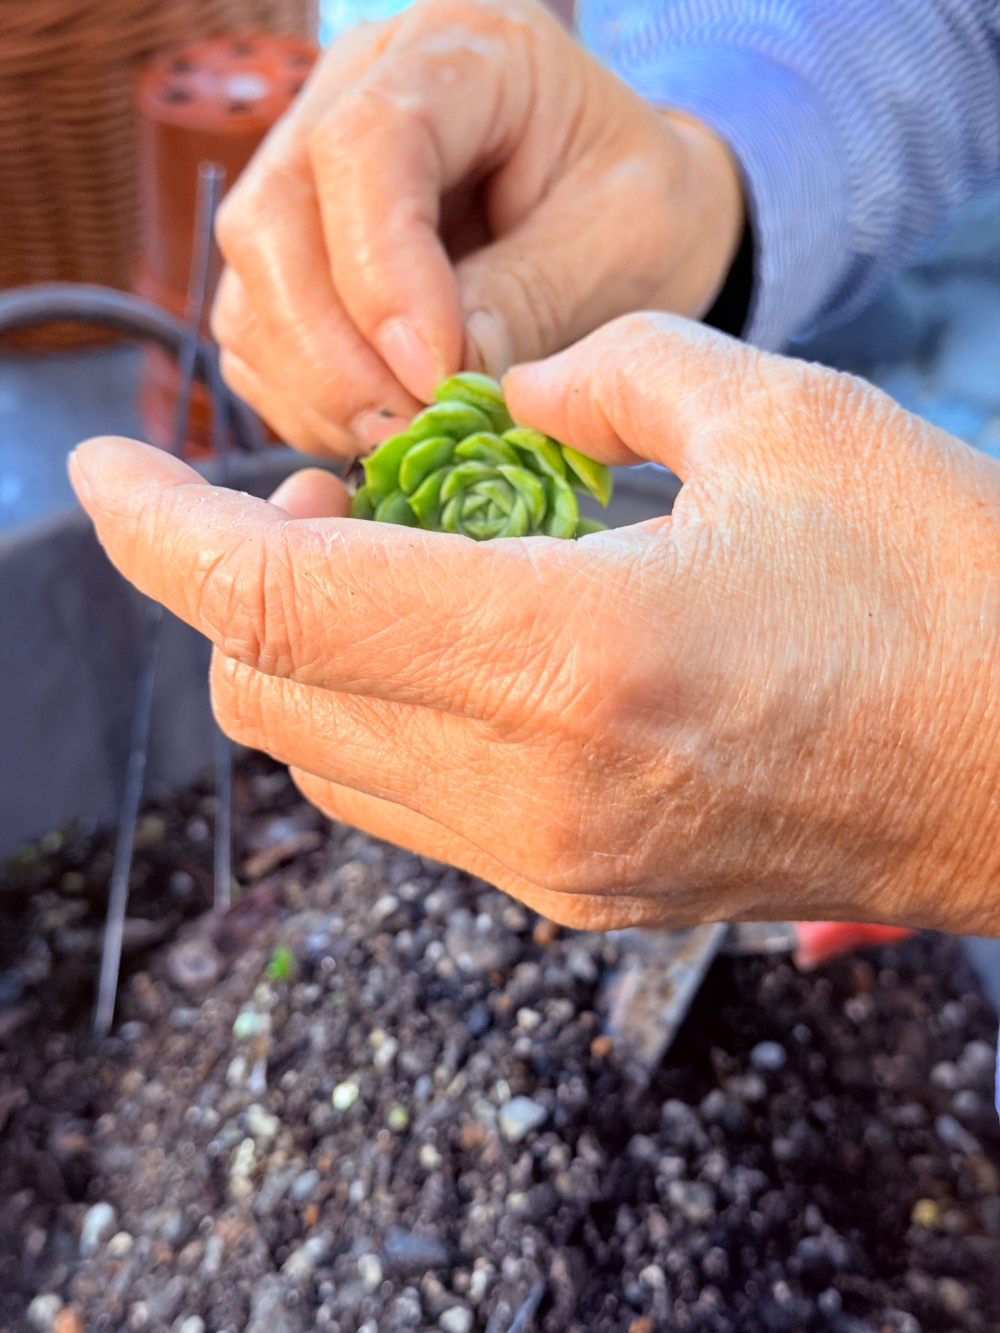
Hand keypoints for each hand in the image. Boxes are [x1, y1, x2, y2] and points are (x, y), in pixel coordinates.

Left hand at [69, 315, 999, 933]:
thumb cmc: (947, 594)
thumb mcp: (774, 418)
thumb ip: (595, 382)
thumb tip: (490, 412)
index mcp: (572, 658)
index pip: (275, 601)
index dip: (156, 529)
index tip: (109, 470)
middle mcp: (538, 791)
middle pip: (268, 691)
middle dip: (242, 578)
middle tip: (328, 492)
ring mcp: (552, 864)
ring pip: (324, 760)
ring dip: (310, 649)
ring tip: (398, 560)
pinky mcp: (580, 890)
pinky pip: (408, 805)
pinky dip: (383, 712)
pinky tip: (459, 646)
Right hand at [210, 0, 741, 456]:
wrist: (627, 219)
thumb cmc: (641, 212)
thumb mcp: (622, 246)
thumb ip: (531, 300)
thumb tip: (438, 378)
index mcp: (461, 51)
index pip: (364, 145)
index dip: (383, 274)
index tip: (436, 375)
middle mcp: (357, 94)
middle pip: (273, 221)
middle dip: (334, 354)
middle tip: (410, 431)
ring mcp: (310, 176)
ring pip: (250, 289)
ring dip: (314, 390)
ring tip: (403, 439)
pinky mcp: (294, 259)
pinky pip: (255, 341)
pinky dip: (305, 403)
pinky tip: (378, 427)